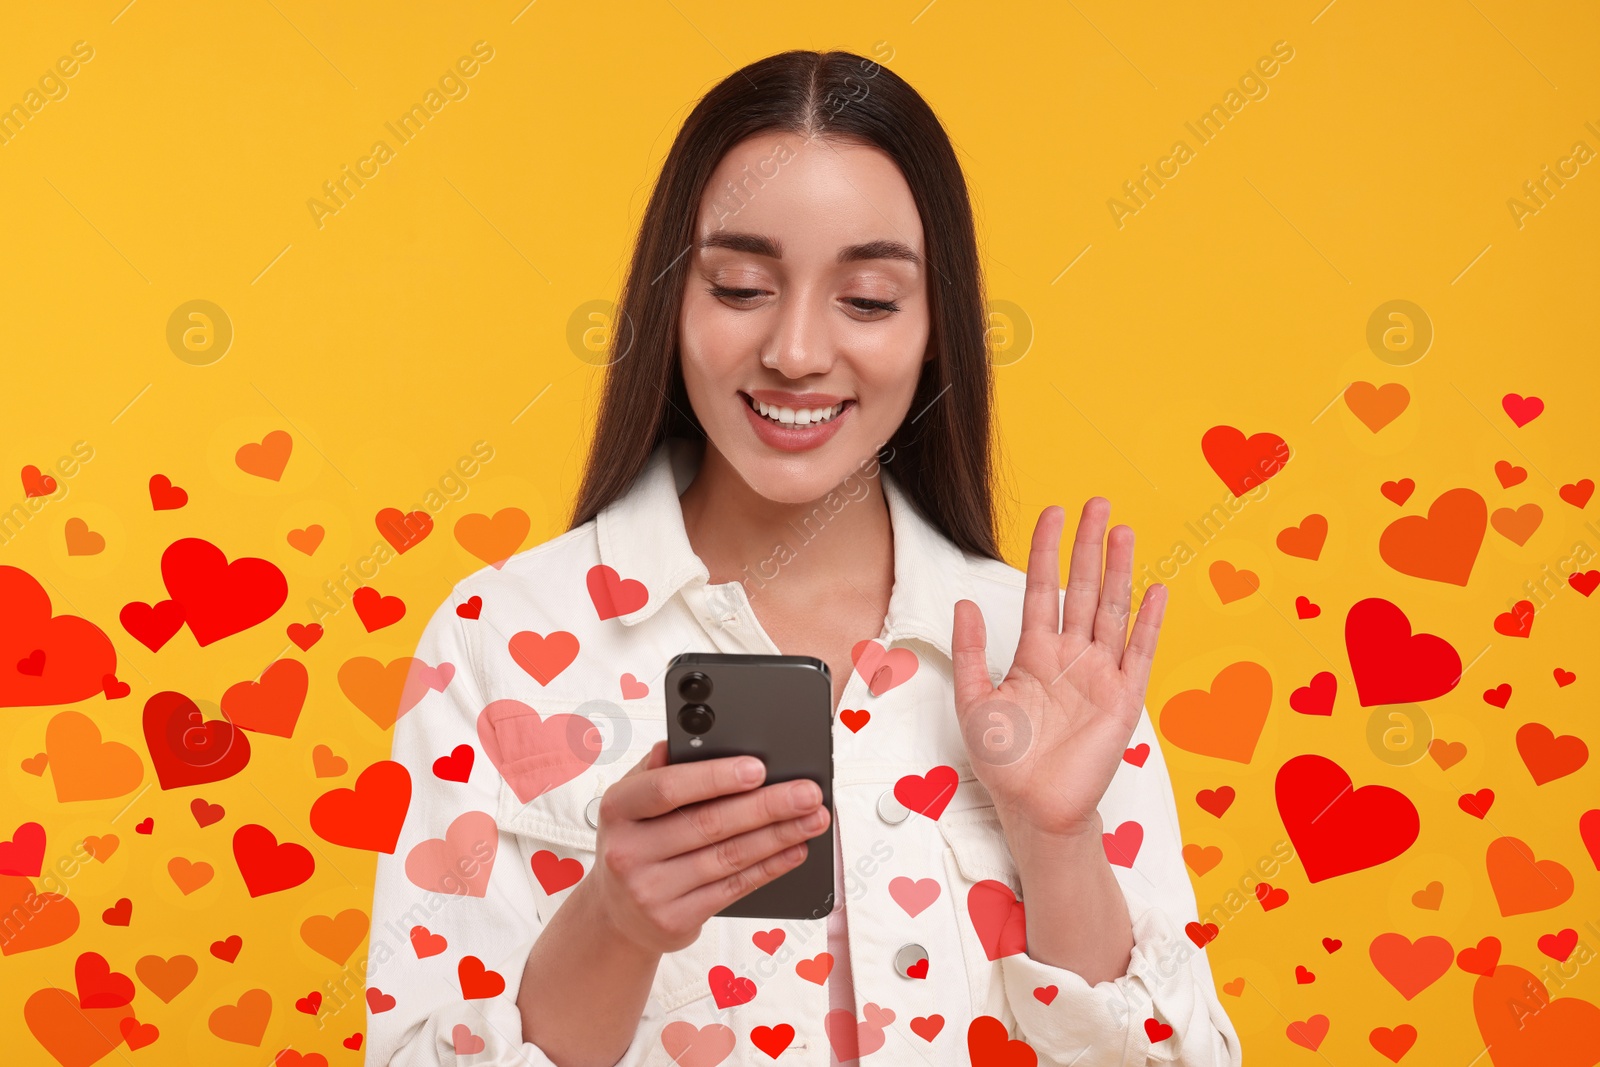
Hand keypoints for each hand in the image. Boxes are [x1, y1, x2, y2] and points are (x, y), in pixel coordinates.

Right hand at [579, 742, 830, 954]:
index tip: (758, 768)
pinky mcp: (674, 920)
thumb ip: (658, 770)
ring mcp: (650, 891)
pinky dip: (770, 867)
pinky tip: (794, 850)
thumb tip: (684, 741)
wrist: (617, 915)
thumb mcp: (633, 802)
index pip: (668, 787)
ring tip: (813, 818)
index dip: (715, 777)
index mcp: (618, 808)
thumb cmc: (636, 842)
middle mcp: (627, 851)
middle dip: (767, 805)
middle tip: (807, 793)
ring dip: (779, 836)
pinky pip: (733, 888)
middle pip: (709, 823)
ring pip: (729, 857)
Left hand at [951, 498, 1166, 842]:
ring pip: (1112, 611)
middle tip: (1098, 503)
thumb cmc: (1004, 761)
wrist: (1034, 809)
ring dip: (1119, 571)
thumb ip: (969, 652)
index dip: (1048, 551)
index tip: (1054, 513)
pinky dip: (1148, 622)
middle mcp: (1070, 658)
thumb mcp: (972, 701)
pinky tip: (1156, 590)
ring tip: (1125, 531)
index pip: (1044, 590)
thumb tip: (964, 602)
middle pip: (1083, 589)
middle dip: (1090, 546)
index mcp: (1034, 655)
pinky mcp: (1124, 701)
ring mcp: (1100, 676)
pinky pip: (1139, 654)